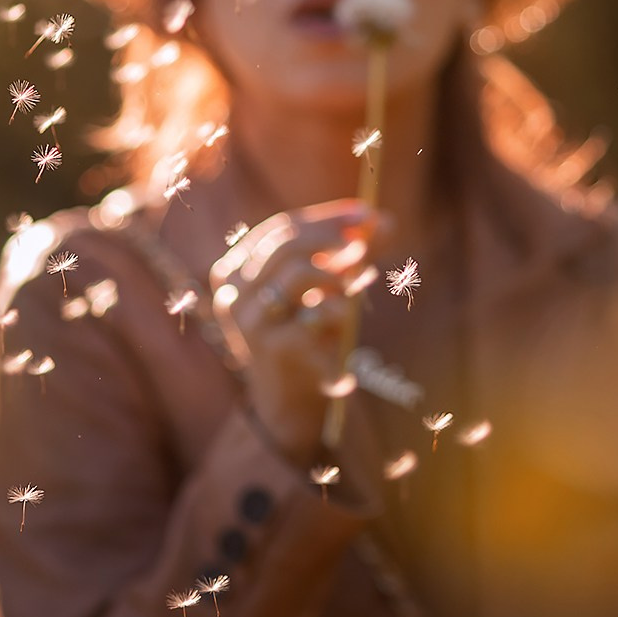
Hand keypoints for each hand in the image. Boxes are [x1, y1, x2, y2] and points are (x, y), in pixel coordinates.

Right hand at [208, 200, 385, 466]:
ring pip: (300, 273)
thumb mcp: (320, 290)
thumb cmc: (306, 336)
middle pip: (286, 243)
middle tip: (370, 240)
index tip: (367, 214)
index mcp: (235, 270)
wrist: (290, 401)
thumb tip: (383, 221)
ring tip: (359, 284)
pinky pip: (316, 314)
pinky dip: (340, 311)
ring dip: (339, 273)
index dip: (326, 218)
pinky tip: (348, 320)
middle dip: (334, 236)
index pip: (280, 228)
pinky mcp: (272, 347)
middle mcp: (234, 291)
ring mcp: (250, 320)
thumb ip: (347, 255)